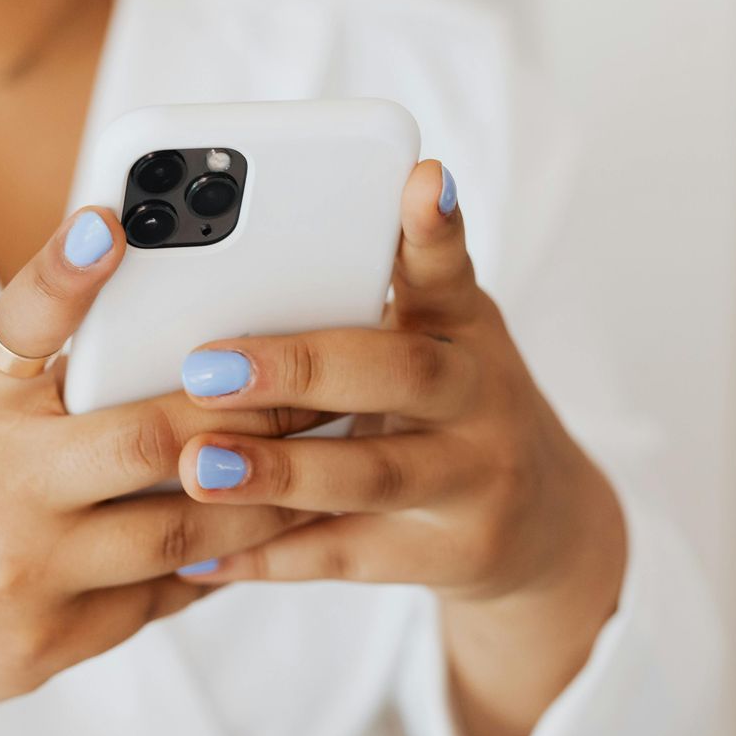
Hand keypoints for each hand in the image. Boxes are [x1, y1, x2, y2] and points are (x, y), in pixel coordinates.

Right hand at [0, 206, 318, 711]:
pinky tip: (261, 536)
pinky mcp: (45, 643)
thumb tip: (160, 336)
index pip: (15, 325)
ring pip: (182, 530)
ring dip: (262, 496)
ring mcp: (19, 574)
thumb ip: (31, 382)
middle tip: (319, 382)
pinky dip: (215, 562)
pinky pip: (160, 595)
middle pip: (147, 438)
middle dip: (247, 409)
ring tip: (319, 464)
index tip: (111, 221)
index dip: (63, 272)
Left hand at [170, 161, 626, 735]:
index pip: (448, 268)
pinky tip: (200, 556)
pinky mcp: (449, 555)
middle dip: (299, 369)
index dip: (434, 228)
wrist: (538, 524)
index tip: (420, 178)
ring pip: (370, 474)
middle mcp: (480, 397)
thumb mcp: (434, 339)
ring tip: (197, 467)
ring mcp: (473, 481)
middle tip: (206, 366)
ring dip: (279, 473)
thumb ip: (365, 300)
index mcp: (464, 327)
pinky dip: (268, 557)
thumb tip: (230, 267)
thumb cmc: (447, 406)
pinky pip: (346, 556)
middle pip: (397, 373)